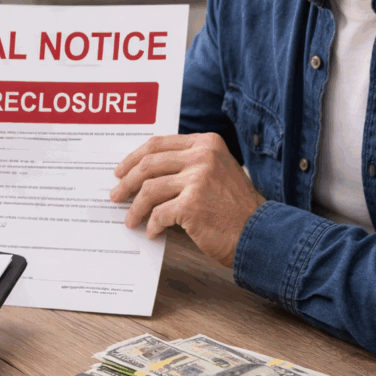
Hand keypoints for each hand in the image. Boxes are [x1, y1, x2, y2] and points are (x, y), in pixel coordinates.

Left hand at [110, 133, 266, 267]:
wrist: (259, 233)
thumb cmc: (234, 208)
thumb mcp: (216, 172)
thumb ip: (188, 165)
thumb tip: (144, 174)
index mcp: (206, 143)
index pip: (159, 144)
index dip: (134, 158)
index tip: (120, 171)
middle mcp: (202, 156)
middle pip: (149, 164)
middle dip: (126, 182)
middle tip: (116, 196)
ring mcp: (198, 178)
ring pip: (149, 189)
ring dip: (135, 208)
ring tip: (130, 220)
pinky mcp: (192, 204)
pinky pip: (159, 213)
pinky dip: (152, 225)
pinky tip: (152, 232)